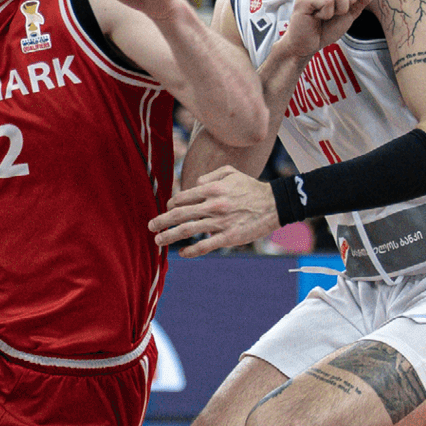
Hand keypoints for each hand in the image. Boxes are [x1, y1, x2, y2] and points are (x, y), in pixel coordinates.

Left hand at [149, 165, 278, 256]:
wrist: (275, 204)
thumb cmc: (251, 187)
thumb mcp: (231, 172)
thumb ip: (209, 175)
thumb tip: (193, 184)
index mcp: (213, 188)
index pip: (183, 197)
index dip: (171, 204)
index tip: (168, 209)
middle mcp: (213, 205)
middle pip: (180, 214)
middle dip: (162, 221)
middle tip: (150, 226)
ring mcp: (220, 222)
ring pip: (188, 230)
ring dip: (170, 236)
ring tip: (158, 240)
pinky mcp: (228, 237)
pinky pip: (205, 246)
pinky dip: (191, 251)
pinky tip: (182, 253)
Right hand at [280, 0, 372, 59]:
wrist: (309, 44)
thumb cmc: (326, 28)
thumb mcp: (349, 13)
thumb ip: (360, 0)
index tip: (346, 2)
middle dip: (349, 0)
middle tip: (337, 12)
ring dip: (339, 9)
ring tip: (327, 16)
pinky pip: (328, 1)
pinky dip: (328, 14)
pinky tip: (318, 18)